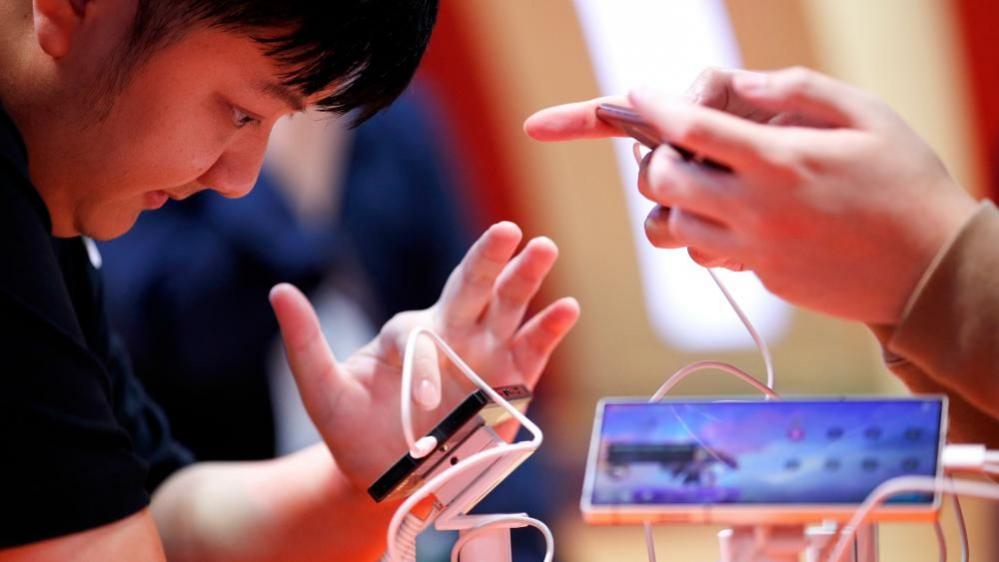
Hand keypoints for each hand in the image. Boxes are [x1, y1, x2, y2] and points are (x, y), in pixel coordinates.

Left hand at [269, 222, 579, 488]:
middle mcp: (453, 335)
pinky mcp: (511, 386)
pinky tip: (567, 307)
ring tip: (544, 248)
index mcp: (411, 333)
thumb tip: (279, 289)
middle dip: (489, 260)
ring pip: (508, 309)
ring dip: (526, 281)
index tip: (423, 402)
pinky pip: (532, 354)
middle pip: (472, 288)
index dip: (423, 364)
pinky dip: (549, 331)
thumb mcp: (323, 391)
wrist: (390, 476)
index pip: (417, 330)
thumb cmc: (355, 431)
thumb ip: (306, 343)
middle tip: (510, 230)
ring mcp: (485, 356)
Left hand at [524, 67, 977, 323]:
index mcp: (779, 160)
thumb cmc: (905, 183)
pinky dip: (704, 232)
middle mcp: (756, 208)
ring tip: (704, 184)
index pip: (691, 129)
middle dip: (655, 160)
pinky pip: (705, 254)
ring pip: (671, 226)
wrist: (931, 269)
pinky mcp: (761, 276)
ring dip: (674, 202)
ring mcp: (754, 249)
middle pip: (661, 183)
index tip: (640, 95)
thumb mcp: (868, 116)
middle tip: (675, 149)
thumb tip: (744, 83)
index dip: (655, 107)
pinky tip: (737, 217)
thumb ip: (801, 90)